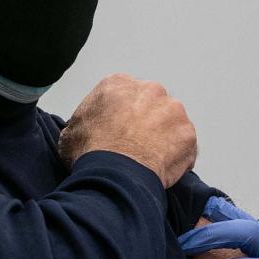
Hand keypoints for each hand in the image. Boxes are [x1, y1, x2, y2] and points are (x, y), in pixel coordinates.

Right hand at [59, 74, 196, 187]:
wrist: (114, 174)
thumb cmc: (90, 153)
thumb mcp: (72, 131)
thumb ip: (85, 121)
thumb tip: (86, 129)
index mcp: (119, 83)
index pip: (124, 95)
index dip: (121, 115)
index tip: (118, 131)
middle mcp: (150, 89)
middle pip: (151, 104)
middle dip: (146, 122)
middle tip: (135, 146)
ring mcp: (173, 110)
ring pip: (170, 122)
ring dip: (163, 137)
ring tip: (148, 159)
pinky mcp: (187, 133)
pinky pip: (184, 145)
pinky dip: (176, 156)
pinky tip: (161, 169)